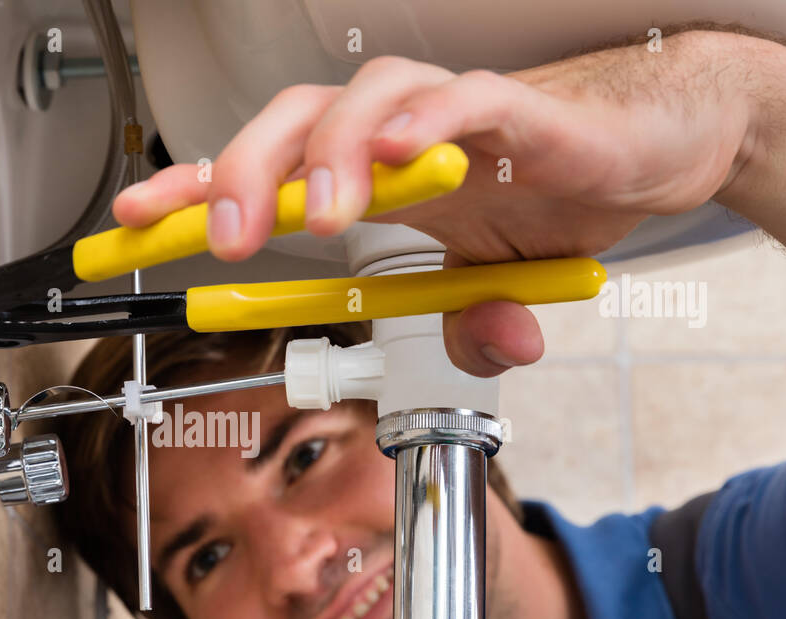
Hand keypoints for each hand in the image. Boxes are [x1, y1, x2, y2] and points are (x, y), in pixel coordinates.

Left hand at [114, 30, 758, 375]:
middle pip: (294, 122)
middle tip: (222, 239)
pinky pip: (463, 101)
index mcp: (372, 178)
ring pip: (364, 101)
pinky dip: (427, 123)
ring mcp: (452, 116)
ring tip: (319, 213)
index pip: (266, 173)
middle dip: (242, 174)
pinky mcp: (521, 109)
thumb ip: (466, 326)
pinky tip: (400, 154)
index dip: (194, 190)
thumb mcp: (490, 287)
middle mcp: (397, 137)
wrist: (652, 141)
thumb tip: (489, 350)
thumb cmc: (555, 193)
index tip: (133, 223)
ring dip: (332, 152)